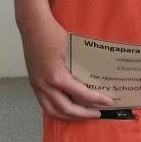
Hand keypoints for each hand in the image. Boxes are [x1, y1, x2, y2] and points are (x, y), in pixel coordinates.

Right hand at [14, 0, 113, 119]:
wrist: (32, 25)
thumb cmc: (52, 33)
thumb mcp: (72, 50)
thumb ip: (82, 66)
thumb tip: (98, 77)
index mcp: (56, 76)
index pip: (80, 94)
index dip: (96, 99)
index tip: (108, 101)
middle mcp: (44, 85)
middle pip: (66, 109)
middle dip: (84, 114)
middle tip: (97, 113)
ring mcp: (37, 85)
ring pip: (52, 110)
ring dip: (69, 116)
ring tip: (82, 115)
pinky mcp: (33, 82)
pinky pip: (44, 104)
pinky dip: (56, 110)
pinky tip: (66, 108)